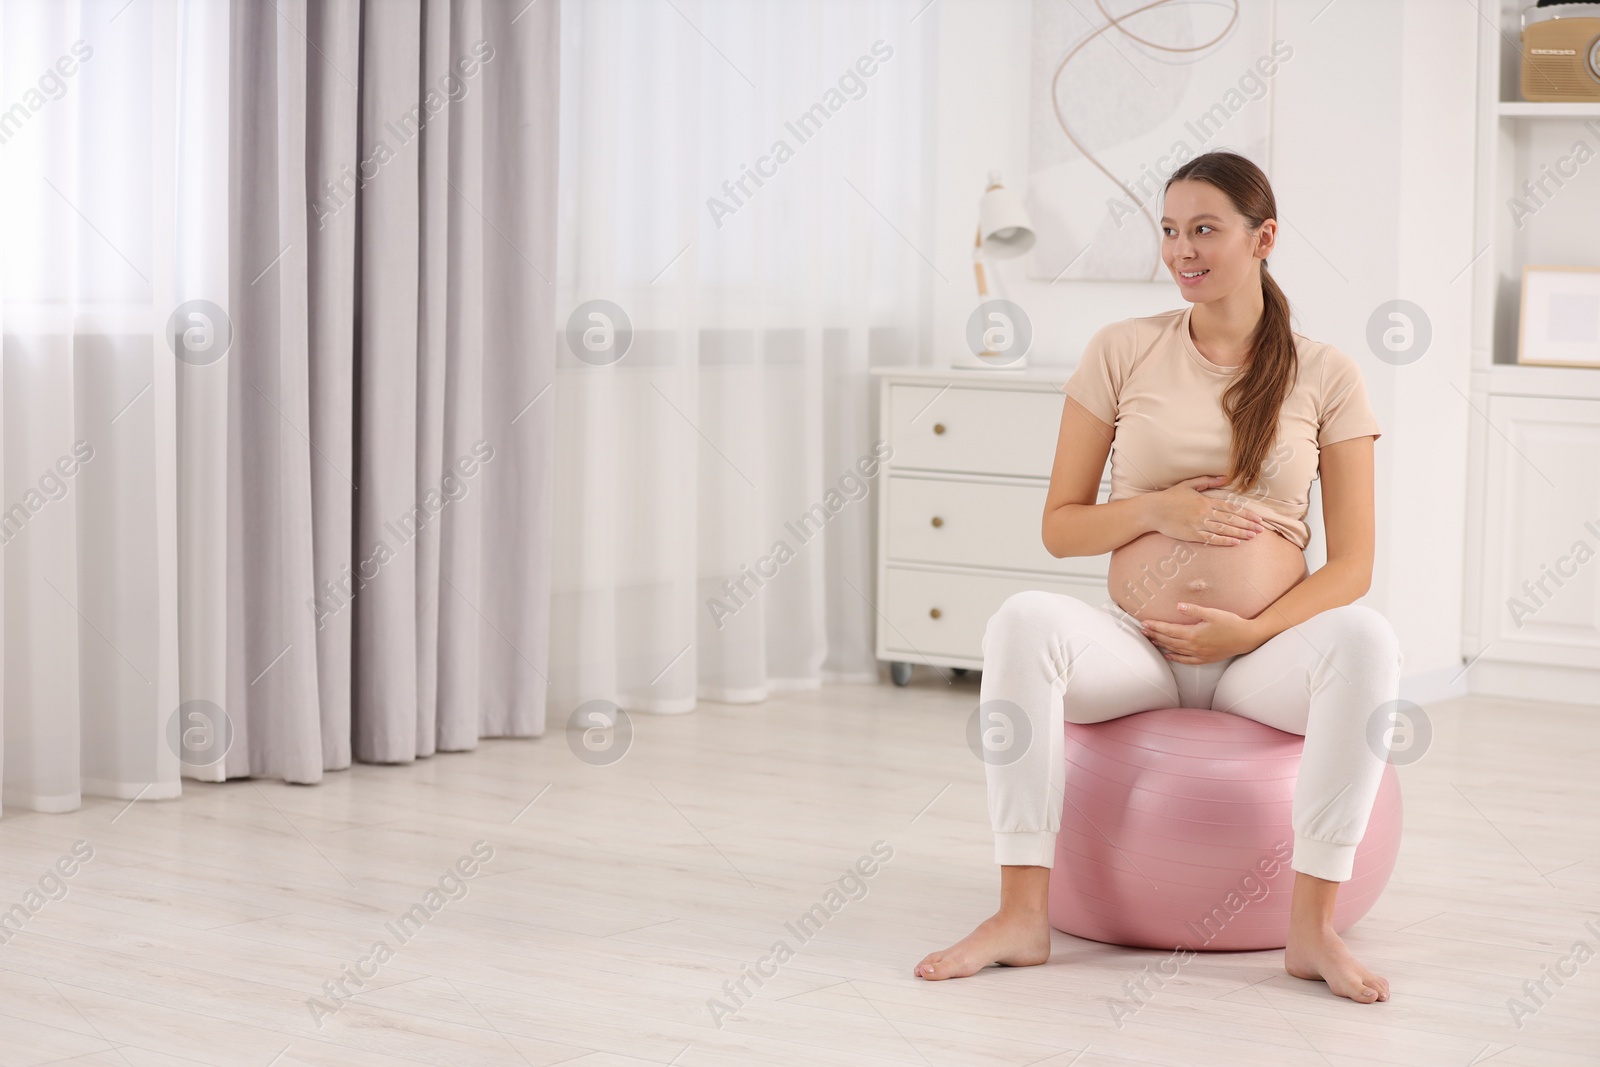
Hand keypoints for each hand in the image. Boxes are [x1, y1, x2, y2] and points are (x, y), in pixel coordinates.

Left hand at [1141, 603, 1263, 663]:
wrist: (1247, 638)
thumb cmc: (1231, 623)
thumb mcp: (1213, 613)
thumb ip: (1194, 610)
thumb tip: (1177, 606)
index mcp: (1193, 634)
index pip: (1169, 630)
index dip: (1156, 626)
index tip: (1144, 623)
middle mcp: (1193, 646)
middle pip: (1169, 641)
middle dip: (1155, 635)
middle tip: (1143, 631)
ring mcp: (1199, 654)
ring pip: (1175, 650)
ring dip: (1162, 645)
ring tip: (1151, 640)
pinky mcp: (1205, 659)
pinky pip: (1186, 660)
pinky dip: (1175, 658)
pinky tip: (1167, 655)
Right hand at [1150, 474, 1265, 544]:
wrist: (1153, 510)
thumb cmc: (1170, 497)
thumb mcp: (1189, 484)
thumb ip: (1208, 480)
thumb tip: (1225, 477)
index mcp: (1206, 501)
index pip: (1231, 508)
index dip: (1246, 514)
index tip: (1258, 518)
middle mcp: (1204, 513)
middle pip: (1231, 519)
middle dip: (1247, 525)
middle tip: (1261, 530)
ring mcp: (1198, 524)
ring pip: (1224, 529)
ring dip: (1240, 533)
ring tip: (1253, 536)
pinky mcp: (1191, 535)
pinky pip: (1211, 539)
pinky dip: (1224, 540)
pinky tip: (1235, 542)